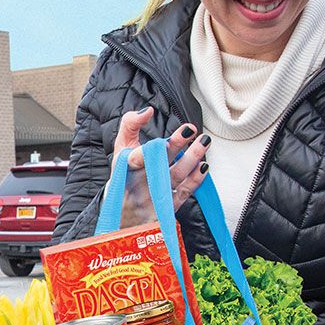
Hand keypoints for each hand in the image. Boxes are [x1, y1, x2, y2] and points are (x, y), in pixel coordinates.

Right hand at [112, 107, 209, 222]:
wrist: (122, 214)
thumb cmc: (124, 175)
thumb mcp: (120, 150)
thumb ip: (130, 125)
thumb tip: (148, 111)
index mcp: (125, 169)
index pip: (135, 159)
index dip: (147, 150)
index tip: (161, 137)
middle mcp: (139, 185)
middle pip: (159, 165)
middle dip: (175, 146)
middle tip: (190, 129)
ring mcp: (154, 199)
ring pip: (175, 177)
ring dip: (192, 158)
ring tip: (204, 141)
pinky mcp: (167, 209)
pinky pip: (184, 193)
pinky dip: (195, 180)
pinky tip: (203, 165)